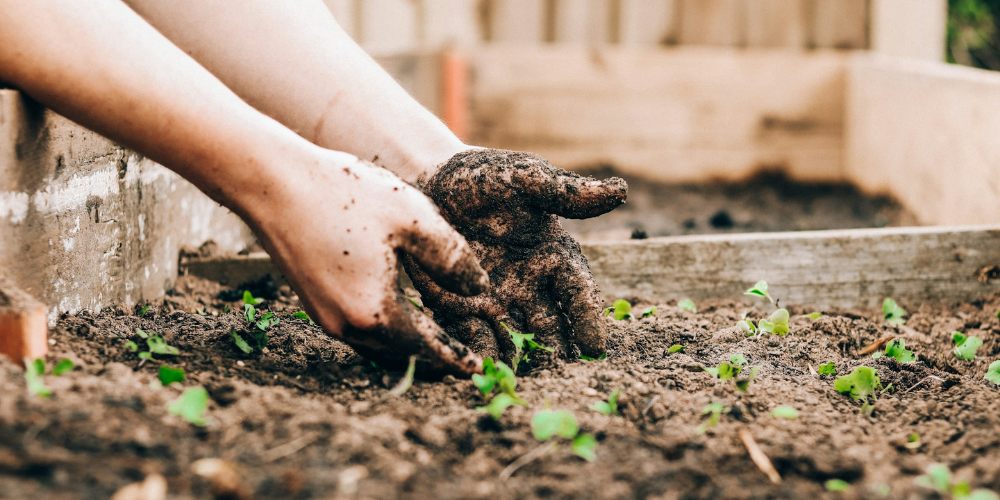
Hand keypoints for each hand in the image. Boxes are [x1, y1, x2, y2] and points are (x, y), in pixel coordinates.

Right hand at [245, 150, 489, 374]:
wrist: (273, 183)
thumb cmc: (345, 194)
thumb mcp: (414, 218)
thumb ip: (452, 258)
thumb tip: (479, 289)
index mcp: (376, 311)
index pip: (426, 348)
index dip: (455, 358)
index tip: (477, 370)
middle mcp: (347, 325)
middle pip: (401, 355)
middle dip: (433, 360)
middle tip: (462, 362)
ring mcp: (325, 317)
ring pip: (377, 347)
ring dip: (408, 349)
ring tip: (436, 344)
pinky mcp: (313, 302)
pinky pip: (359, 331)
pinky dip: (385, 333)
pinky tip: (398, 317)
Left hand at [406, 149, 626, 361]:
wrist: (428, 181)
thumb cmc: (484, 176)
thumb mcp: (524, 178)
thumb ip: (565, 191)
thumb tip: (620, 191)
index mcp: (553, 256)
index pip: (578, 292)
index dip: (588, 318)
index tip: (595, 347)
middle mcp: (530, 285)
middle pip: (551, 326)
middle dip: (558, 352)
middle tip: (562, 378)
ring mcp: (496, 301)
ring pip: (516, 339)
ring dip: (521, 361)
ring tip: (524, 384)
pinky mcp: (460, 309)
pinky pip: (474, 337)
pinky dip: (480, 355)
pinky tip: (482, 372)